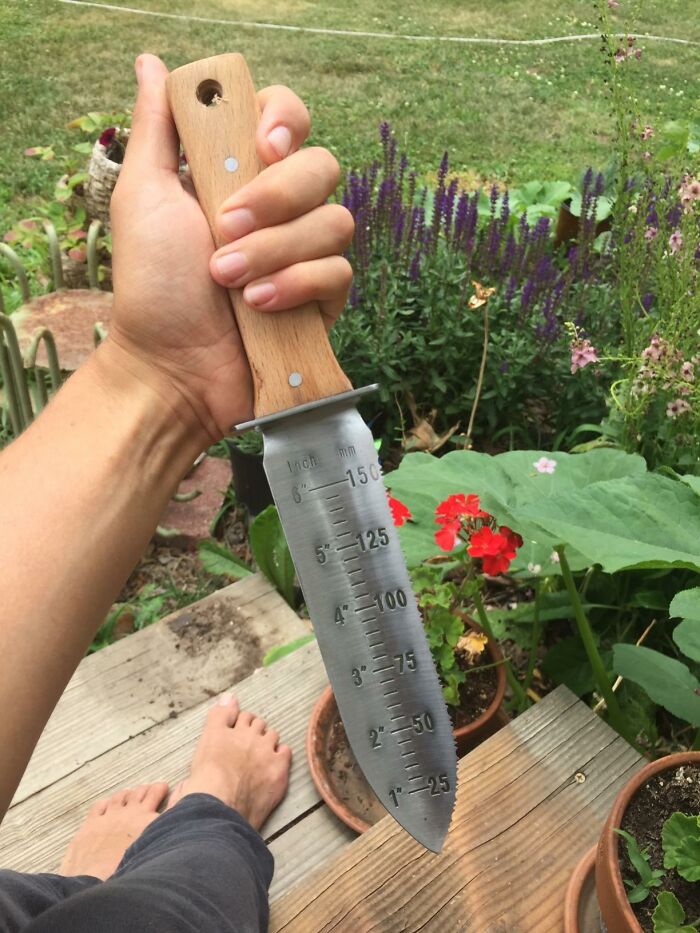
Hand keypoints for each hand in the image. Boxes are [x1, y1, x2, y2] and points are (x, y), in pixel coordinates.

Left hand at [107, 54, 352, 440]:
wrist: (171, 367)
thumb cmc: (152, 286)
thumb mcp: (143, 197)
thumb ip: (157, 128)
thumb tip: (153, 63)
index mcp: (240, 174)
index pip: (288, 118)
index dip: (286, 121)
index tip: (262, 145)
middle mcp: (280, 208)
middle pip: (323, 166)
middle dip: (277, 198)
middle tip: (225, 229)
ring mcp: (305, 254)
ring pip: (335, 221)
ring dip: (277, 251)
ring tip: (227, 281)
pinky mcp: (322, 300)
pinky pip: (340, 272)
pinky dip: (297, 286)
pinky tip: (258, 307)